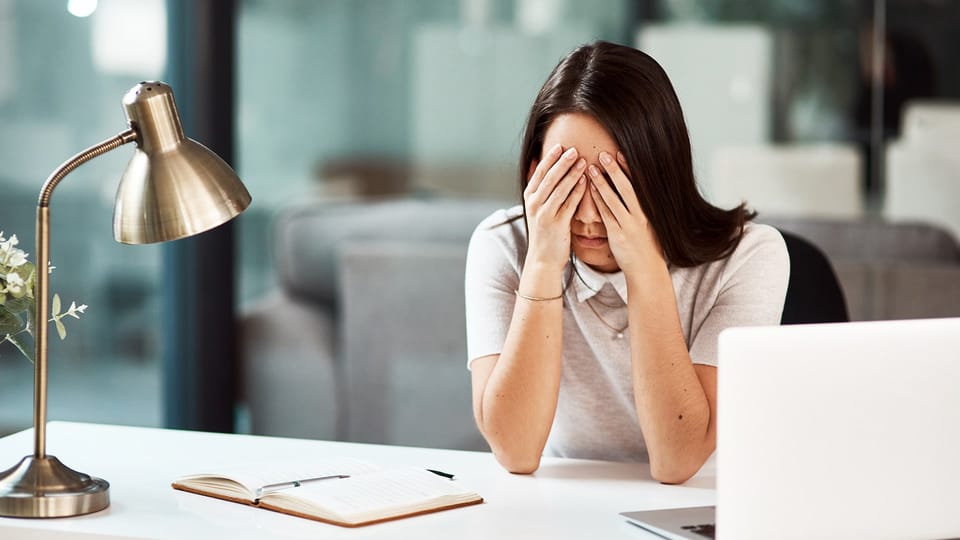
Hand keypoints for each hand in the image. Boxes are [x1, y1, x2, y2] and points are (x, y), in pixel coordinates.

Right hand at [523, 144, 587, 270]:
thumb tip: (537, 160)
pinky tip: (586, 181)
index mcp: (529, 197)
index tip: (560, 145)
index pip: (539, 173)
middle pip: (549, 178)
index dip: (550, 158)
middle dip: (562, 162)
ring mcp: (544, 214)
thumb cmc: (544, 231)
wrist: (543, 258)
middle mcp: (534, 204)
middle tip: (574, 149)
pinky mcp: (557, 224)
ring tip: (583, 161)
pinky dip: (577, 191)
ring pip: (559, 189)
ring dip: (572, 174)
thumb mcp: (536, 207)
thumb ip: (538, 186)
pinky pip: (569, 204)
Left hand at [586, 151, 663, 273]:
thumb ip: (640, 208)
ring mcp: (629, 225)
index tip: (620, 153)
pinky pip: (606, 214)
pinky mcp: (618, 235)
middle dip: (615, 170)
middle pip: (627, 188)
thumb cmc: (645, 245)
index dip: (629, 168)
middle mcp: (640, 215)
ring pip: (614, 199)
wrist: (647, 269)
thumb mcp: (648, 224)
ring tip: (590, 168)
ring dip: (602, 182)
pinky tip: (590, 190)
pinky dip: (598, 201)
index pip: (639, 184)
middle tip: (604, 153)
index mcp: (649, 210)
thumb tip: (632, 190)